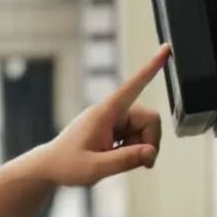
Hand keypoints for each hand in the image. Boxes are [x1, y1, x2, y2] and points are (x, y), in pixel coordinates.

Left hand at [34, 44, 170, 186]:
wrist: (50, 167)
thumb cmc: (66, 165)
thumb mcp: (94, 168)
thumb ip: (124, 160)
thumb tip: (150, 152)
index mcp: (105, 112)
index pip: (133, 85)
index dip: (151, 68)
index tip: (166, 48)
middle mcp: (111, 112)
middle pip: (149, 118)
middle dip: (150, 141)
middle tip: (143, 164)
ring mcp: (113, 120)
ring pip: (145, 129)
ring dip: (141, 148)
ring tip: (119, 162)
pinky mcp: (114, 129)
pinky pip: (137, 136)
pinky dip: (134, 150)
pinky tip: (117, 158)